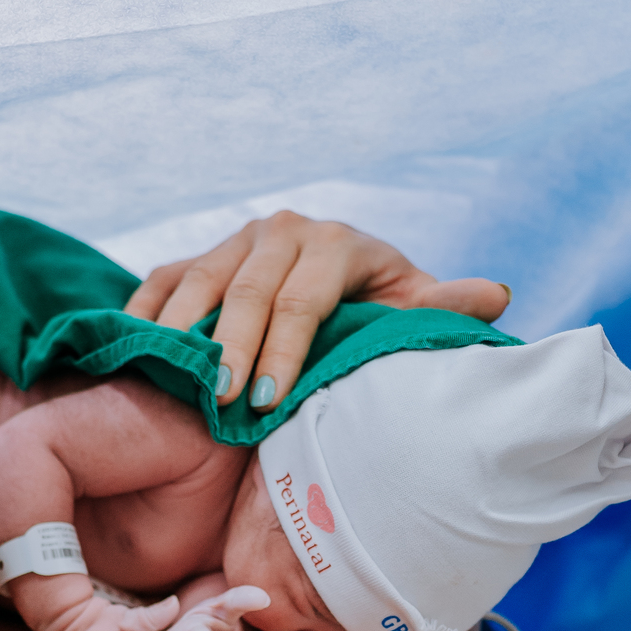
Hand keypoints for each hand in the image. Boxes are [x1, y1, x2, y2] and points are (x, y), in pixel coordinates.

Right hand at [124, 211, 510, 410]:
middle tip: (218, 401)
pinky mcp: (201, 252)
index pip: (301, 301)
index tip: (266, 400)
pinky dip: (145, 313)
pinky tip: (136, 349)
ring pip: (198, 281)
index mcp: (336, 242)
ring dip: (181, 333)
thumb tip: (495, 294)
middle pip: (246, 292)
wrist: (347, 278)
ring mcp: (236, 239)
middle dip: (230, 350)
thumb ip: (442, 308)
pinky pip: (163, 279)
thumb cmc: (381, 307)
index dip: (282, 352)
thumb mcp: (412, 308)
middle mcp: (283, 229)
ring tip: (171, 380)